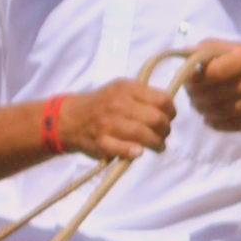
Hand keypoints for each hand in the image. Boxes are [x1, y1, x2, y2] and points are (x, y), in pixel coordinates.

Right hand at [58, 80, 176, 162]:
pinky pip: (124, 149)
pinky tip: (139, 152)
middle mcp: (118, 104)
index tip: (168, 118)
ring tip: (157, 146)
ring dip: (156, 143)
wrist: (70, 118)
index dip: (170, 112)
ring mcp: (109, 123)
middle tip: (163, 134)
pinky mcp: (101, 142)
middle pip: (156, 119)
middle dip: (165, 130)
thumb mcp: (121, 89)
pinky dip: (134, 151)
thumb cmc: (102, 104)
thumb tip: (169, 109)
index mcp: (126, 88)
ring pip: (143, 134)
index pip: (162, 100)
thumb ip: (143, 96)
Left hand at [186, 44, 240, 136]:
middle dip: (196, 98)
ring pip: (221, 112)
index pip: (211, 72)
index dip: (194, 80)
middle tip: (193, 97)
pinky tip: (211, 118)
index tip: (189, 81)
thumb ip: (214, 48)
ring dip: (204, 112)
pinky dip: (216, 124)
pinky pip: (233, 125)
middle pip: (214, 95)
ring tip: (201, 107)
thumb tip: (185, 52)